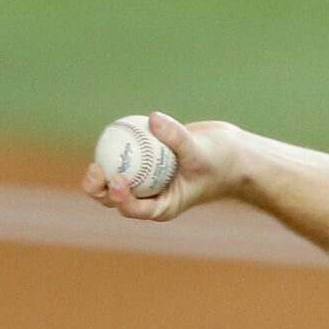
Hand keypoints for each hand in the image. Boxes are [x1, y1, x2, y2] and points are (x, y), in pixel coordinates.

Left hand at [80, 112, 243, 222]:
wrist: (232, 154)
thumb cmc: (222, 160)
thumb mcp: (202, 151)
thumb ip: (177, 137)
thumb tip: (152, 119)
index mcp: (163, 206)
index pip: (135, 208)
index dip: (119, 197)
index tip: (116, 178)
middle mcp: (151, 196)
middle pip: (115, 199)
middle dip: (99, 189)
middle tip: (95, 168)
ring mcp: (146, 180)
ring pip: (114, 178)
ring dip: (101, 170)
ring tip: (96, 153)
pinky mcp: (146, 162)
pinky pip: (125, 156)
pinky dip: (118, 146)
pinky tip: (113, 130)